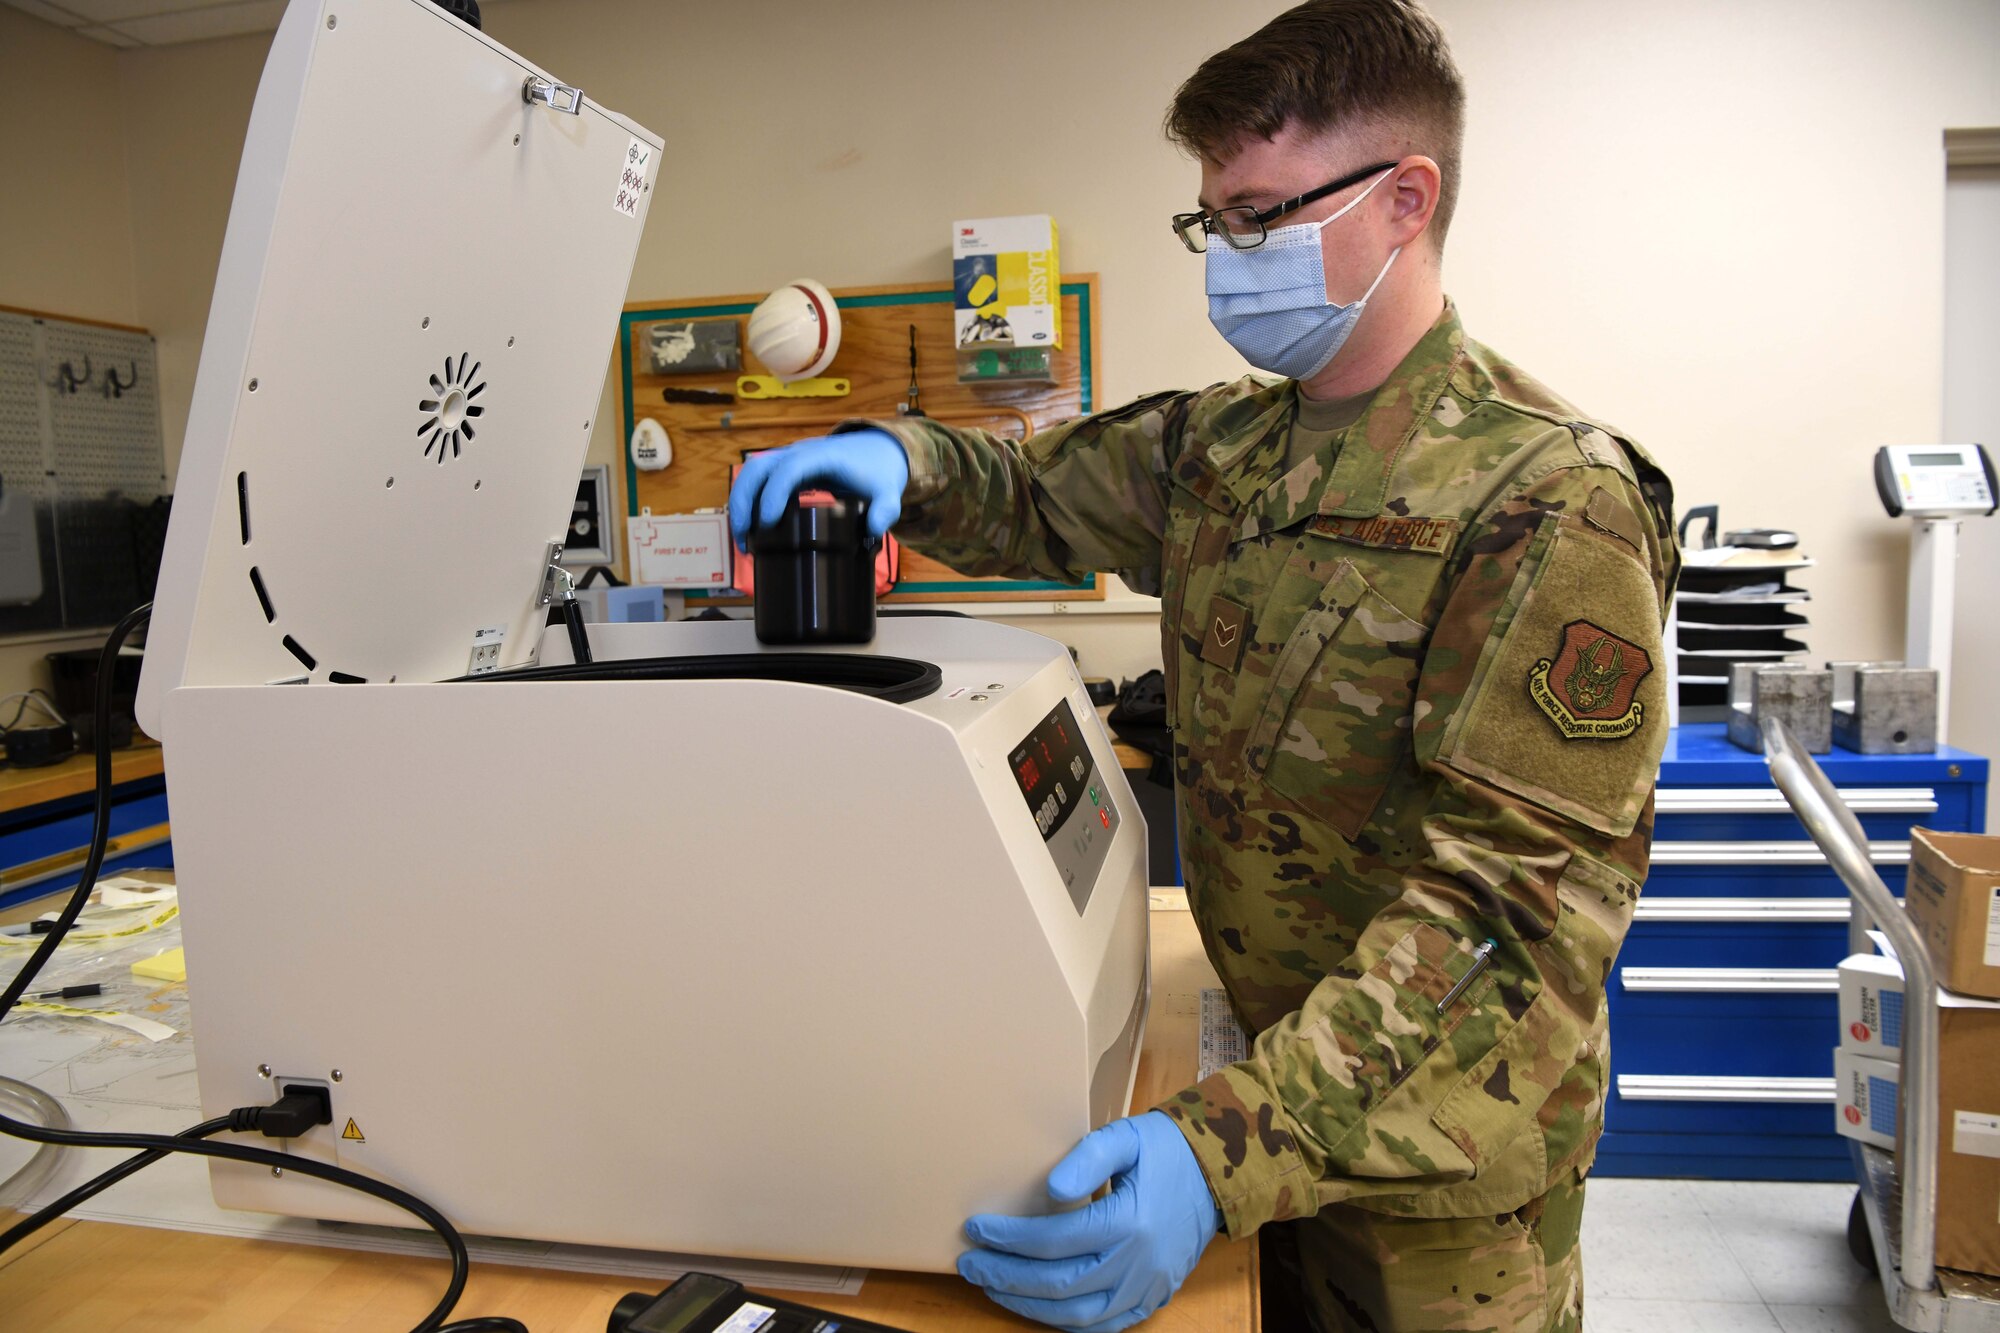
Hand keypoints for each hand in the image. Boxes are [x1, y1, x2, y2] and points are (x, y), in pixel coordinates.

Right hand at [725, 427, 908, 548]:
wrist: (877, 450)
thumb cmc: (878, 471)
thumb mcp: (888, 491)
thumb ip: (885, 510)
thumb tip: (872, 530)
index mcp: (822, 456)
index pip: (789, 468)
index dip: (773, 493)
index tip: (767, 523)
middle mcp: (799, 453)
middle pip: (758, 468)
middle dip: (744, 501)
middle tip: (744, 538)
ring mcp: (789, 459)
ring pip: (752, 473)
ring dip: (740, 504)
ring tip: (743, 541)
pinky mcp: (785, 469)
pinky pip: (758, 480)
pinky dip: (748, 502)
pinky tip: (751, 531)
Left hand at [957, 1112, 1221, 1331]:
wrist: (1215, 1176)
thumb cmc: (1164, 1152)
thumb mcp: (1125, 1138)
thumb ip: (1087, 1159)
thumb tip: (1050, 1189)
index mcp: (1129, 1222)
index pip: (1054, 1240)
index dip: (1010, 1238)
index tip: (976, 1228)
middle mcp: (1137, 1264)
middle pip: (1057, 1284)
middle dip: (1006, 1276)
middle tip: (970, 1264)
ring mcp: (1145, 1288)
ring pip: (1076, 1315)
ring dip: (1028, 1306)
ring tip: (993, 1287)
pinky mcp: (1151, 1300)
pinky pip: (1102, 1326)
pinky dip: (1065, 1324)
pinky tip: (1037, 1308)